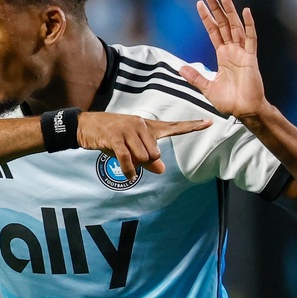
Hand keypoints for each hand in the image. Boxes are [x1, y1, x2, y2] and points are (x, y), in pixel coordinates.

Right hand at [77, 113, 212, 180]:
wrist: (87, 126)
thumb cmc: (111, 137)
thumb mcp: (131, 148)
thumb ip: (148, 158)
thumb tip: (161, 170)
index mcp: (148, 126)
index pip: (174, 126)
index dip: (192, 126)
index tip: (209, 122)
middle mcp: (141, 124)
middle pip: (155, 153)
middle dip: (144, 161)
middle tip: (130, 158)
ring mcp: (128, 130)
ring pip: (143, 156)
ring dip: (134, 164)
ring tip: (123, 159)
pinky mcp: (115, 137)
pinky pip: (127, 158)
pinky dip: (128, 169)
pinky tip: (129, 174)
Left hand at [179, 0, 268, 120]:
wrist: (244, 111)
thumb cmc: (229, 101)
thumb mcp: (207, 88)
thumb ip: (196, 77)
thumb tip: (181, 68)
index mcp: (223, 56)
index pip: (213, 32)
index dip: (207, 18)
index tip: (200, 5)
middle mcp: (232, 51)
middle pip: (223, 25)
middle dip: (216, 10)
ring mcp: (242, 53)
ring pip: (235, 27)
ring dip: (230, 12)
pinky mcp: (250, 58)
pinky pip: (250, 38)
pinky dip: (249, 25)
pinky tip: (246, 12)